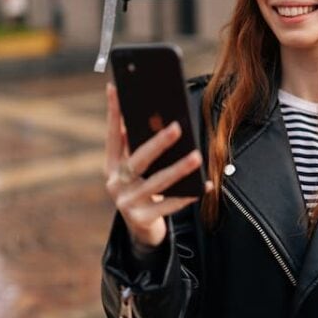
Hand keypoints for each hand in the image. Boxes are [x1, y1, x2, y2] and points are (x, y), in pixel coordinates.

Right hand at [104, 83, 209, 247]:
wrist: (141, 230)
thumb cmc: (144, 189)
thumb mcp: (137, 169)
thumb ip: (140, 147)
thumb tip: (158, 117)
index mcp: (112, 165)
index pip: (112, 135)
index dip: (114, 112)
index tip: (116, 87)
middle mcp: (115, 183)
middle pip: (137, 160)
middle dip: (157, 143)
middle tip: (177, 127)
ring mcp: (126, 203)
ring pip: (156, 183)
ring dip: (178, 169)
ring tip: (196, 157)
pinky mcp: (141, 220)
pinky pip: (168, 206)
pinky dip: (188, 195)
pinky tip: (205, 185)